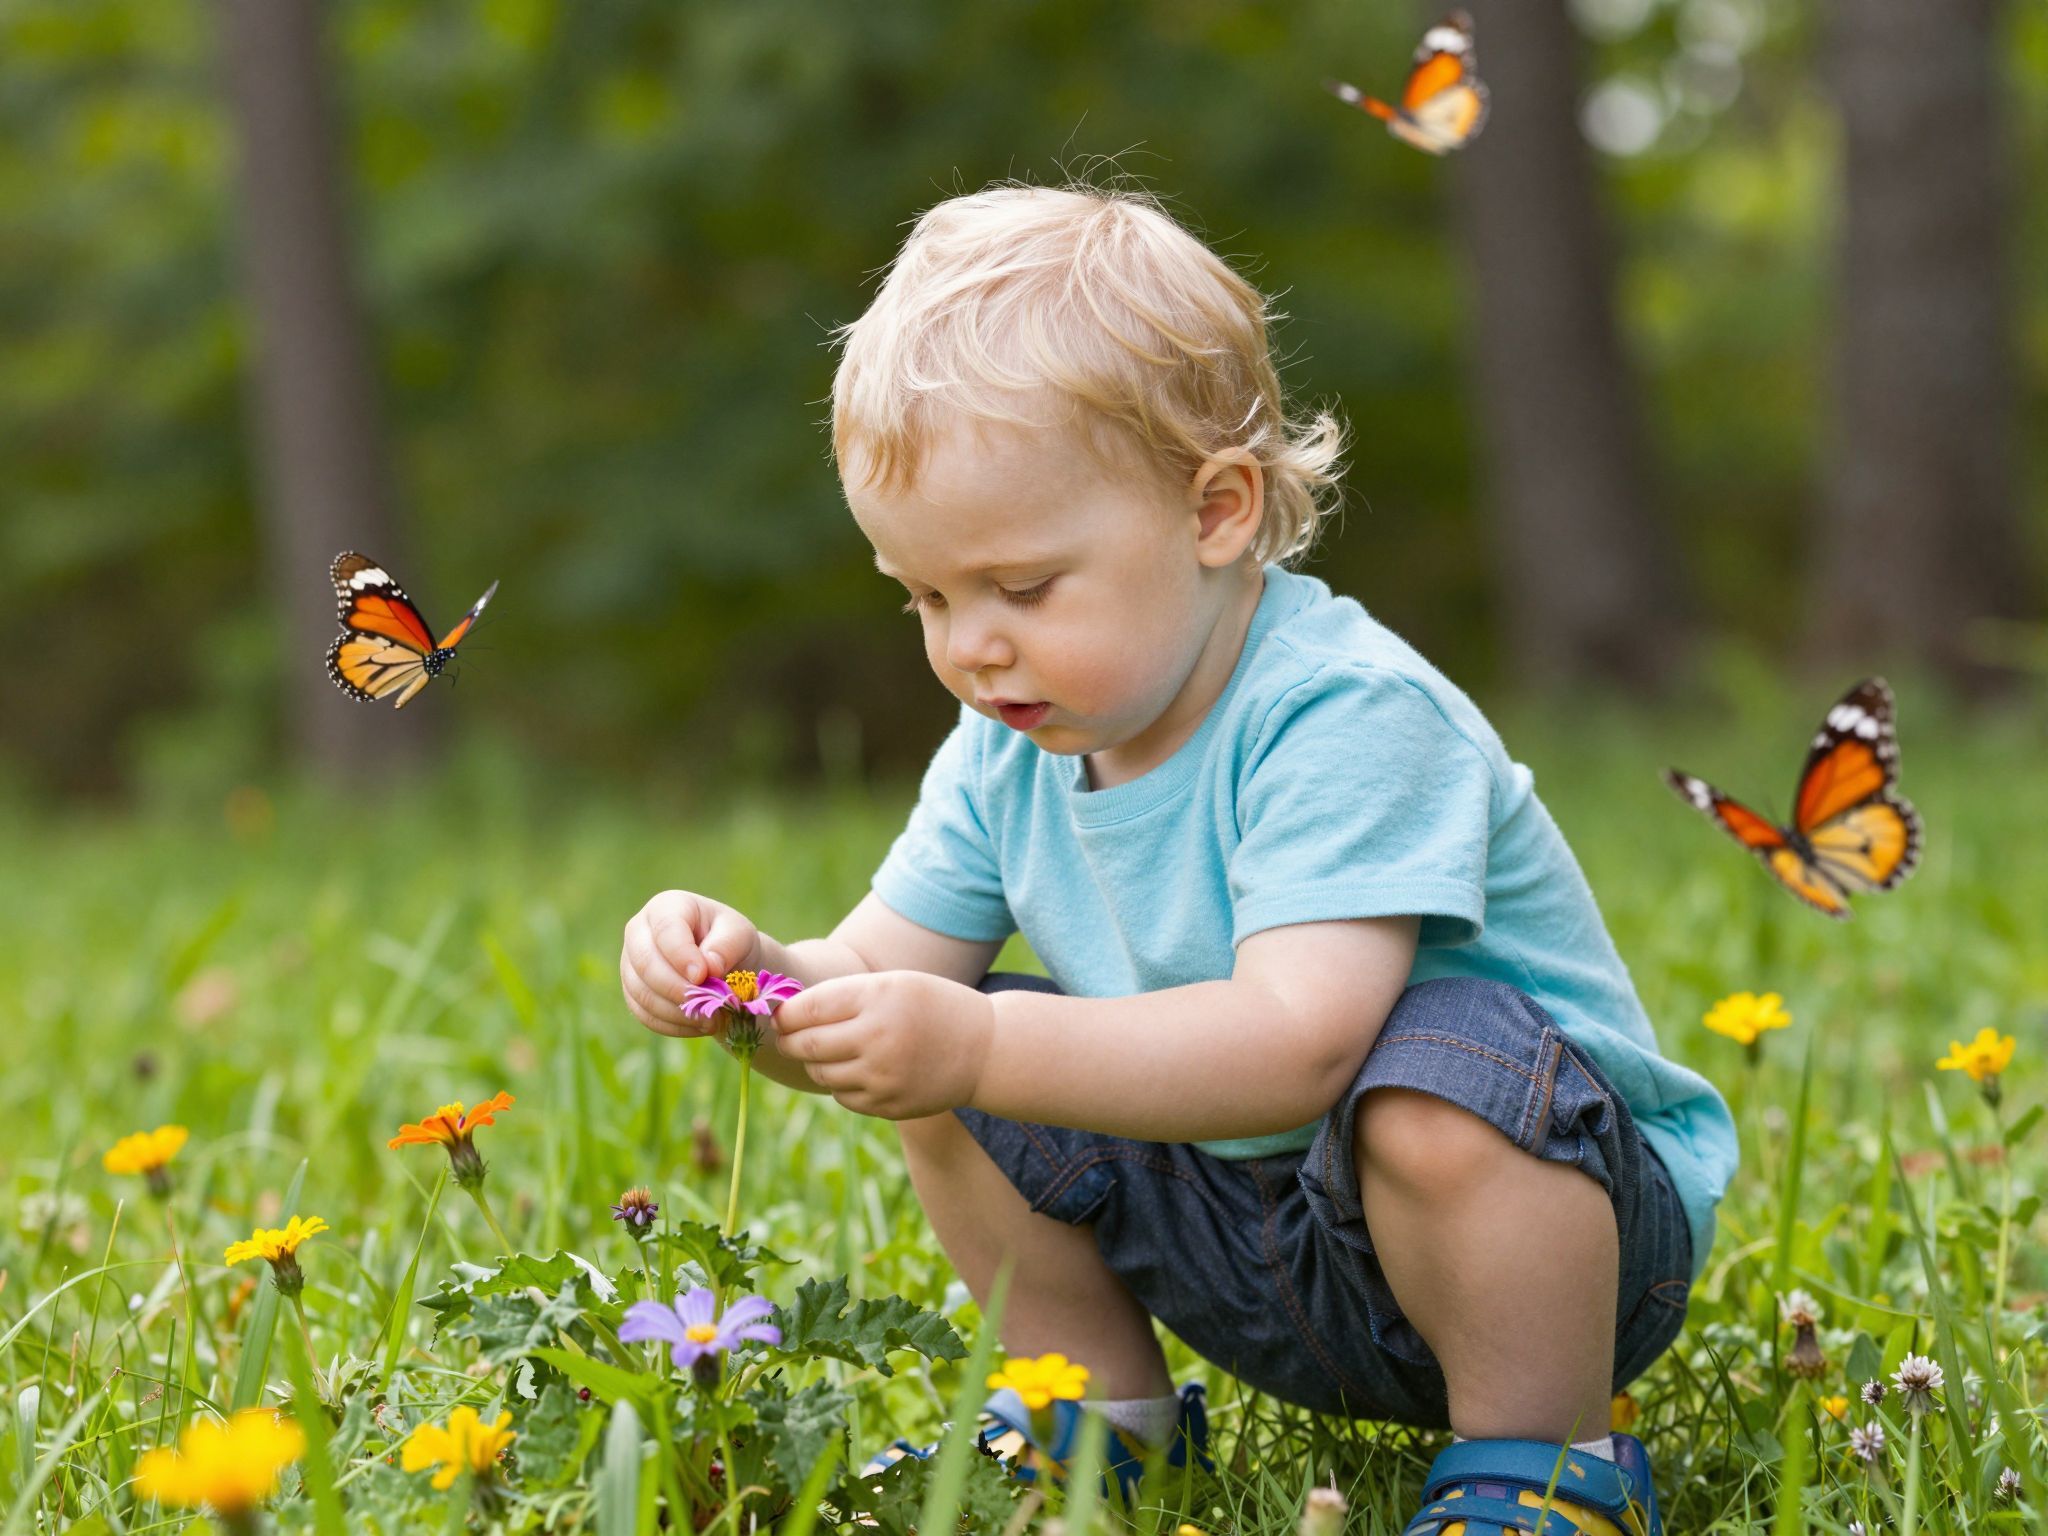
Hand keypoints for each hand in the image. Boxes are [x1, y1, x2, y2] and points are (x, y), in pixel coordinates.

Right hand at [620, 890, 761, 1037]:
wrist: (722, 963)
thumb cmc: (729, 941)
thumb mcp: (739, 934)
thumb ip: (726, 945)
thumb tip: (709, 967)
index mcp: (666, 907)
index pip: (666, 930)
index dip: (682, 956)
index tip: (703, 977)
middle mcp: (639, 931)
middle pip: (646, 964)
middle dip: (677, 989)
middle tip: (709, 1006)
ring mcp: (630, 963)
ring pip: (642, 993)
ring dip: (677, 1012)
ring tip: (711, 1019)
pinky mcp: (632, 991)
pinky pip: (644, 1014)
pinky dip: (672, 1024)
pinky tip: (698, 1025)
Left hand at [771, 971, 994, 1119]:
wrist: (985, 1050)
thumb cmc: (932, 1007)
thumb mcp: (893, 984)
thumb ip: (844, 996)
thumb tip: (787, 1016)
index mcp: (876, 998)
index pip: (806, 1009)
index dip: (786, 1014)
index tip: (781, 1014)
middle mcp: (876, 1038)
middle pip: (806, 1045)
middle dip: (789, 1041)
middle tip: (788, 1037)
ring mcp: (882, 1077)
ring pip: (820, 1074)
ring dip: (815, 1063)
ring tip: (828, 1051)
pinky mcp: (887, 1105)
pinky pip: (843, 1096)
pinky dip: (840, 1083)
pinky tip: (857, 1069)